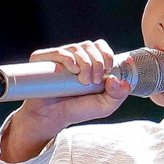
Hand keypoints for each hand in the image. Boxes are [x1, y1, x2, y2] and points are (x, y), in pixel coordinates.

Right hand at [0, 40, 130, 161]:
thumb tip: (119, 80)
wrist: (52, 117)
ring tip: (83, 82)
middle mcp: (74, 57)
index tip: (108, 70)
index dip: (107, 54)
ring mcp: (59, 57)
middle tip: (94, 81)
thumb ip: (118, 95)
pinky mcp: (44, 60)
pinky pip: (59, 52)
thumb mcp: (104, 106)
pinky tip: (73, 70)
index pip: (100, 46)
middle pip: (90, 46)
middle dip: (97, 63)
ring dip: (85, 64)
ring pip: (77, 48)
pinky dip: (69, 59)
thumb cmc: (77, 110)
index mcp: (89, 62)